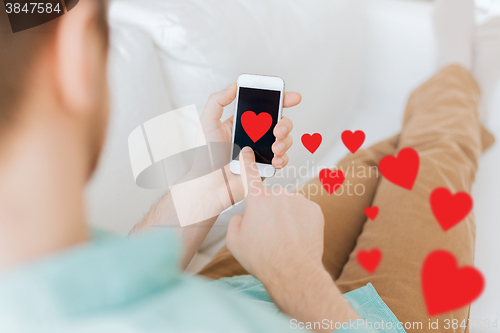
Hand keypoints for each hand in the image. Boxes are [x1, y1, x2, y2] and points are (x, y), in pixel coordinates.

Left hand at [199, 83, 300, 168]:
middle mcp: (255, 136)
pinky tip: (274, 159)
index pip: (265, 107)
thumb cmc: (205, 156)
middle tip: (277, 129)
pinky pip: (282, 160)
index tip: (292, 97)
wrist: (209, 184)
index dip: (281, 100)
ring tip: (274, 146)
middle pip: (280, 123)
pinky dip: (283, 158)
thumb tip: (234, 86)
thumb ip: (217, 101)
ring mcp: (262, 152)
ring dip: (285, 141)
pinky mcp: (265, 167)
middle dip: (285, 123)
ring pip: (285, 140)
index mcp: (244, 123)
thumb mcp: (207, 122)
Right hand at [225, 148, 359, 329]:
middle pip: (270, 198)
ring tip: (285, 239)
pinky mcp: (315, 209)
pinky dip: (300, 221)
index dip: (246, 162)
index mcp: (257, 200)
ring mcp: (299, 201)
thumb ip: (236, 221)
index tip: (248, 151)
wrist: (294, 273)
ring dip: (286, 216)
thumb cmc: (263, 259)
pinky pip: (304, 211)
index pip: (249, 175)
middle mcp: (278, 195)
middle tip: (269, 234)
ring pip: (288, 204)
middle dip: (268, 210)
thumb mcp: (234, 242)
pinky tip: (297, 237)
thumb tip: (245, 215)